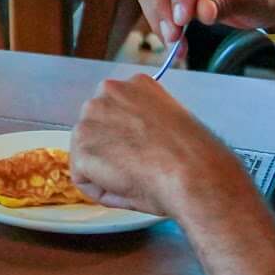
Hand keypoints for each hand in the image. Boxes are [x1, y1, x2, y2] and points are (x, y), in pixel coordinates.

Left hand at [70, 73, 246, 216]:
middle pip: (96, 129)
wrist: (192, 173)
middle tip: (138, 167)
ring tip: (136, 177)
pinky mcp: (82, 148)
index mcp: (134, 84)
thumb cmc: (192, 154)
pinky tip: (126, 187)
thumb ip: (145, 119)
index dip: (128, 137)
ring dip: (105, 170)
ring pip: (88, 153)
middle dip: (111, 150)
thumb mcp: (171, 120)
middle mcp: (107, 93)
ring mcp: (90, 119)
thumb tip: (134, 135)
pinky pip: (84, 178)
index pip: (116, 111)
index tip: (143, 150)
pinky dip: (101, 189)